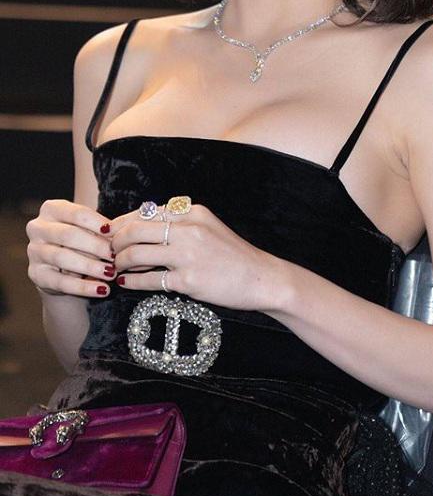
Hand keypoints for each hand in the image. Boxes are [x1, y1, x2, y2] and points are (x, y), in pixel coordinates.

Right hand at [26, 200, 114, 297]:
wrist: (62, 268)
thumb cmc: (81, 241)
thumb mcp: (89, 230)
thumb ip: (101, 230)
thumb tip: (118, 235)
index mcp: (51, 209)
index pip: (78, 213)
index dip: (99, 225)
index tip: (118, 235)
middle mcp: (37, 228)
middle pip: (69, 235)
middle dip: (96, 246)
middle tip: (115, 256)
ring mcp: (33, 251)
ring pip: (63, 258)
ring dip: (91, 267)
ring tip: (111, 273)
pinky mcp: (35, 274)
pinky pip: (61, 282)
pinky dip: (84, 287)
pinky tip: (102, 290)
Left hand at [109, 203, 282, 311]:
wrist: (261, 278)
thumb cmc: (232, 254)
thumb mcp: (208, 227)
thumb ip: (180, 223)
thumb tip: (143, 226)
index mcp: (192, 212)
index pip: (145, 212)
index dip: (122, 223)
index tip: (111, 232)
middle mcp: (188, 229)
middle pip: (135, 230)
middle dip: (115, 241)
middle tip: (108, 251)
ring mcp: (187, 254)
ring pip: (136, 253)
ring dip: (119, 261)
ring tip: (115, 267)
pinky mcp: (188, 280)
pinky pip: (148, 280)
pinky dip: (131, 281)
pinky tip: (125, 283)